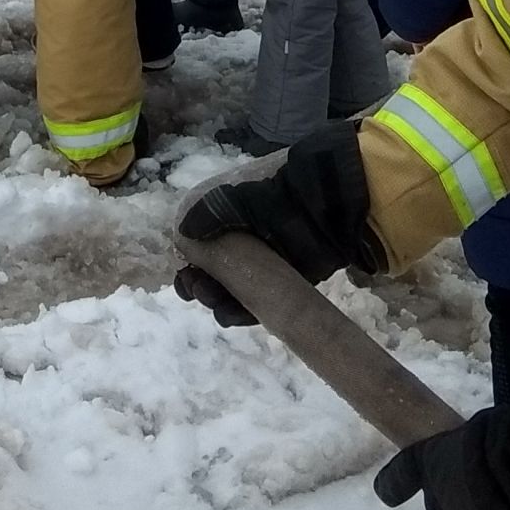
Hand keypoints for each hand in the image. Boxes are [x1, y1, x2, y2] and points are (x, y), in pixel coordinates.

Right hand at [174, 123, 373, 324]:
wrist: (329, 206)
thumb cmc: (276, 194)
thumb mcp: (236, 196)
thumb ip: (206, 214)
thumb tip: (180, 233)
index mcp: (222, 208)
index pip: (193, 236)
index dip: (185, 257)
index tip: (182, 273)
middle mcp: (237, 235)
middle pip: (207, 266)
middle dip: (197, 281)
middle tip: (195, 291)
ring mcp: (258, 261)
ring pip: (227, 287)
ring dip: (214, 298)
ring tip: (213, 301)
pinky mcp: (278, 283)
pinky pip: (252, 302)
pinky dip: (238, 312)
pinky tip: (228, 315)